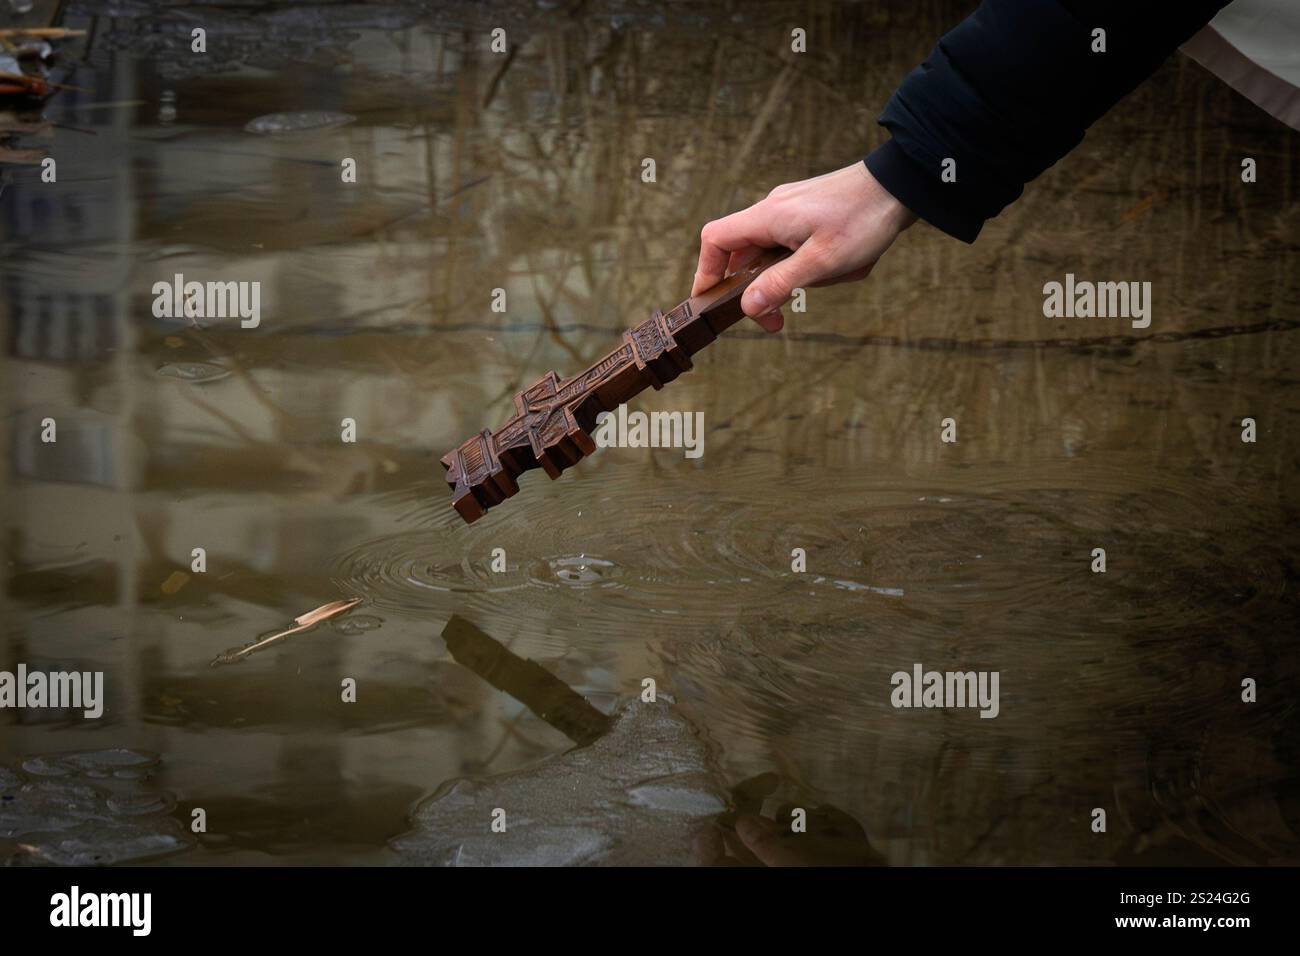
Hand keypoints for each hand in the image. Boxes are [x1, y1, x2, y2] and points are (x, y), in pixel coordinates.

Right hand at [692, 162, 915, 331]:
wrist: (902, 184)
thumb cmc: (863, 220)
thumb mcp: (821, 262)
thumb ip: (780, 284)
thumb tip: (747, 306)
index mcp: (768, 217)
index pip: (715, 240)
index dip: (706, 271)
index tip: (712, 301)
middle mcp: (774, 208)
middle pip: (743, 252)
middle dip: (757, 287)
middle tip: (775, 320)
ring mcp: (792, 207)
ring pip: (773, 251)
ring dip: (792, 275)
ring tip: (829, 279)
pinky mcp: (810, 210)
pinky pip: (795, 243)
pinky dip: (808, 262)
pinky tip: (839, 267)